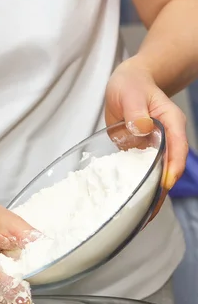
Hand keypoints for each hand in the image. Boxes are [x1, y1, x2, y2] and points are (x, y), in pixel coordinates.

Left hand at [105, 57, 188, 205]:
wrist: (129, 84)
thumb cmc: (132, 85)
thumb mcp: (131, 93)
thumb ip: (136, 111)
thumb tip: (143, 127)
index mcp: (170, 123)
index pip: (177, 148)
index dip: (173, 168)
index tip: (165, 184)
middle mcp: (167, 140)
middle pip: (169, 170)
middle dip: (160, 193)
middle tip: (146, 215)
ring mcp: (155, 151)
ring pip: (156, 177)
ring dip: (149, 197)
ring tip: (136, 219)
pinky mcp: (142, 157)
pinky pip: (142, 176)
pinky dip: (137, 190)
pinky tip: (127, 206)